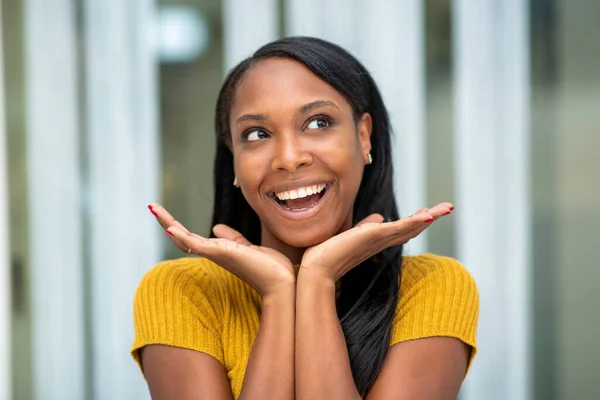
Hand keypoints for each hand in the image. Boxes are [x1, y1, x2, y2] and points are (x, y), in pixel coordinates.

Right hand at [148, 203, 294, 297]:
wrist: (282, 281)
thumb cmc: (269, 268)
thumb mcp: (248, 247)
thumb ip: (232, 238)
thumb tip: (217, 227)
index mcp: (218, 250)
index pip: (192, 237)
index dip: (177, 225)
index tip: (163, 214)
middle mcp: (213, 253)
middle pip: (182, 237)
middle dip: (166, 222)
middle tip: (151, 207)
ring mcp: (216, 254)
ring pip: (185, 239)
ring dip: (168, 224)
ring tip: (154, 210)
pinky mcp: (222, 254)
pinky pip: (196, 245)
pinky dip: (182, 237)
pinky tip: (170, 228)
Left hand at [299, 203, 453, 281]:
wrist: (316, 269)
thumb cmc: (327, 255)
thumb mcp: (350, 235)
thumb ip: (364, 226)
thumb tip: (377, 217)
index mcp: (375, 241)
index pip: (400, 229)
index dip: (416, 221)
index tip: (429, 212)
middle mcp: (381, 243)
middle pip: (411, 229)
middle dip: (430, 218)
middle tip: (448, 207)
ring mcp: (379, 240)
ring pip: (409, 227)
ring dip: (429, 217)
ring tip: (447, 207)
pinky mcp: (374, 236)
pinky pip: (399, 228)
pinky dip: (415, 221)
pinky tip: (428, 215)